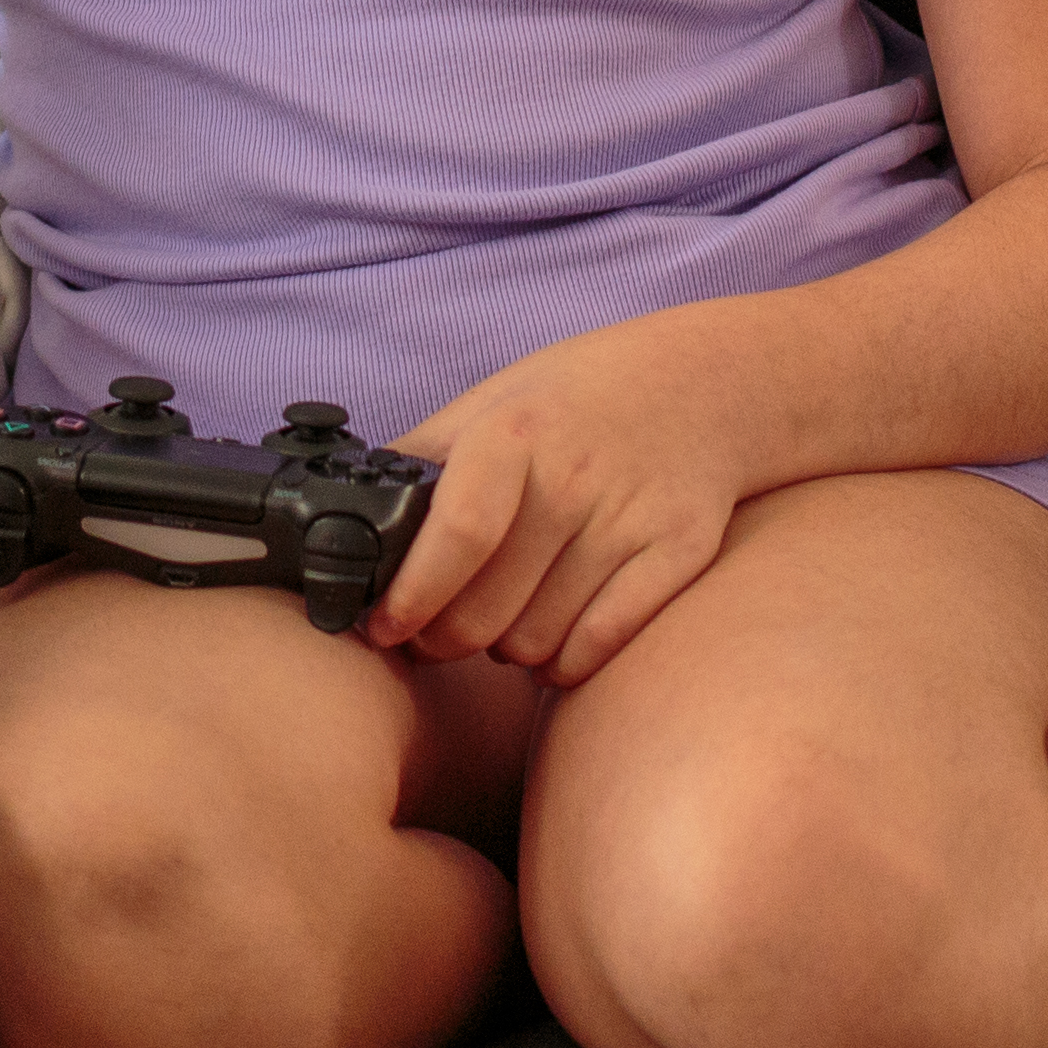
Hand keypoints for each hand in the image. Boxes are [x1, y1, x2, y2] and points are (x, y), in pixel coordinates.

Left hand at [361, 318, 750, 687]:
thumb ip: (424, 458)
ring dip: (502, 650)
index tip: (383, 628)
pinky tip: (549, 641)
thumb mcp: (492, 402)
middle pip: (485, 611)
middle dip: (442, 639)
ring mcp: (629, 522)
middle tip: (430, 635)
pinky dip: (561, 664)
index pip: (456, 536)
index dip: (411, 597)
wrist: (702, 383)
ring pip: (535, 643)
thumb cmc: (577, 398)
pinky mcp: (677, 556)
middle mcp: (573, 480)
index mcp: (515, 435)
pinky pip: (597, 649)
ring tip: (497, 620)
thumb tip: (345, 515)